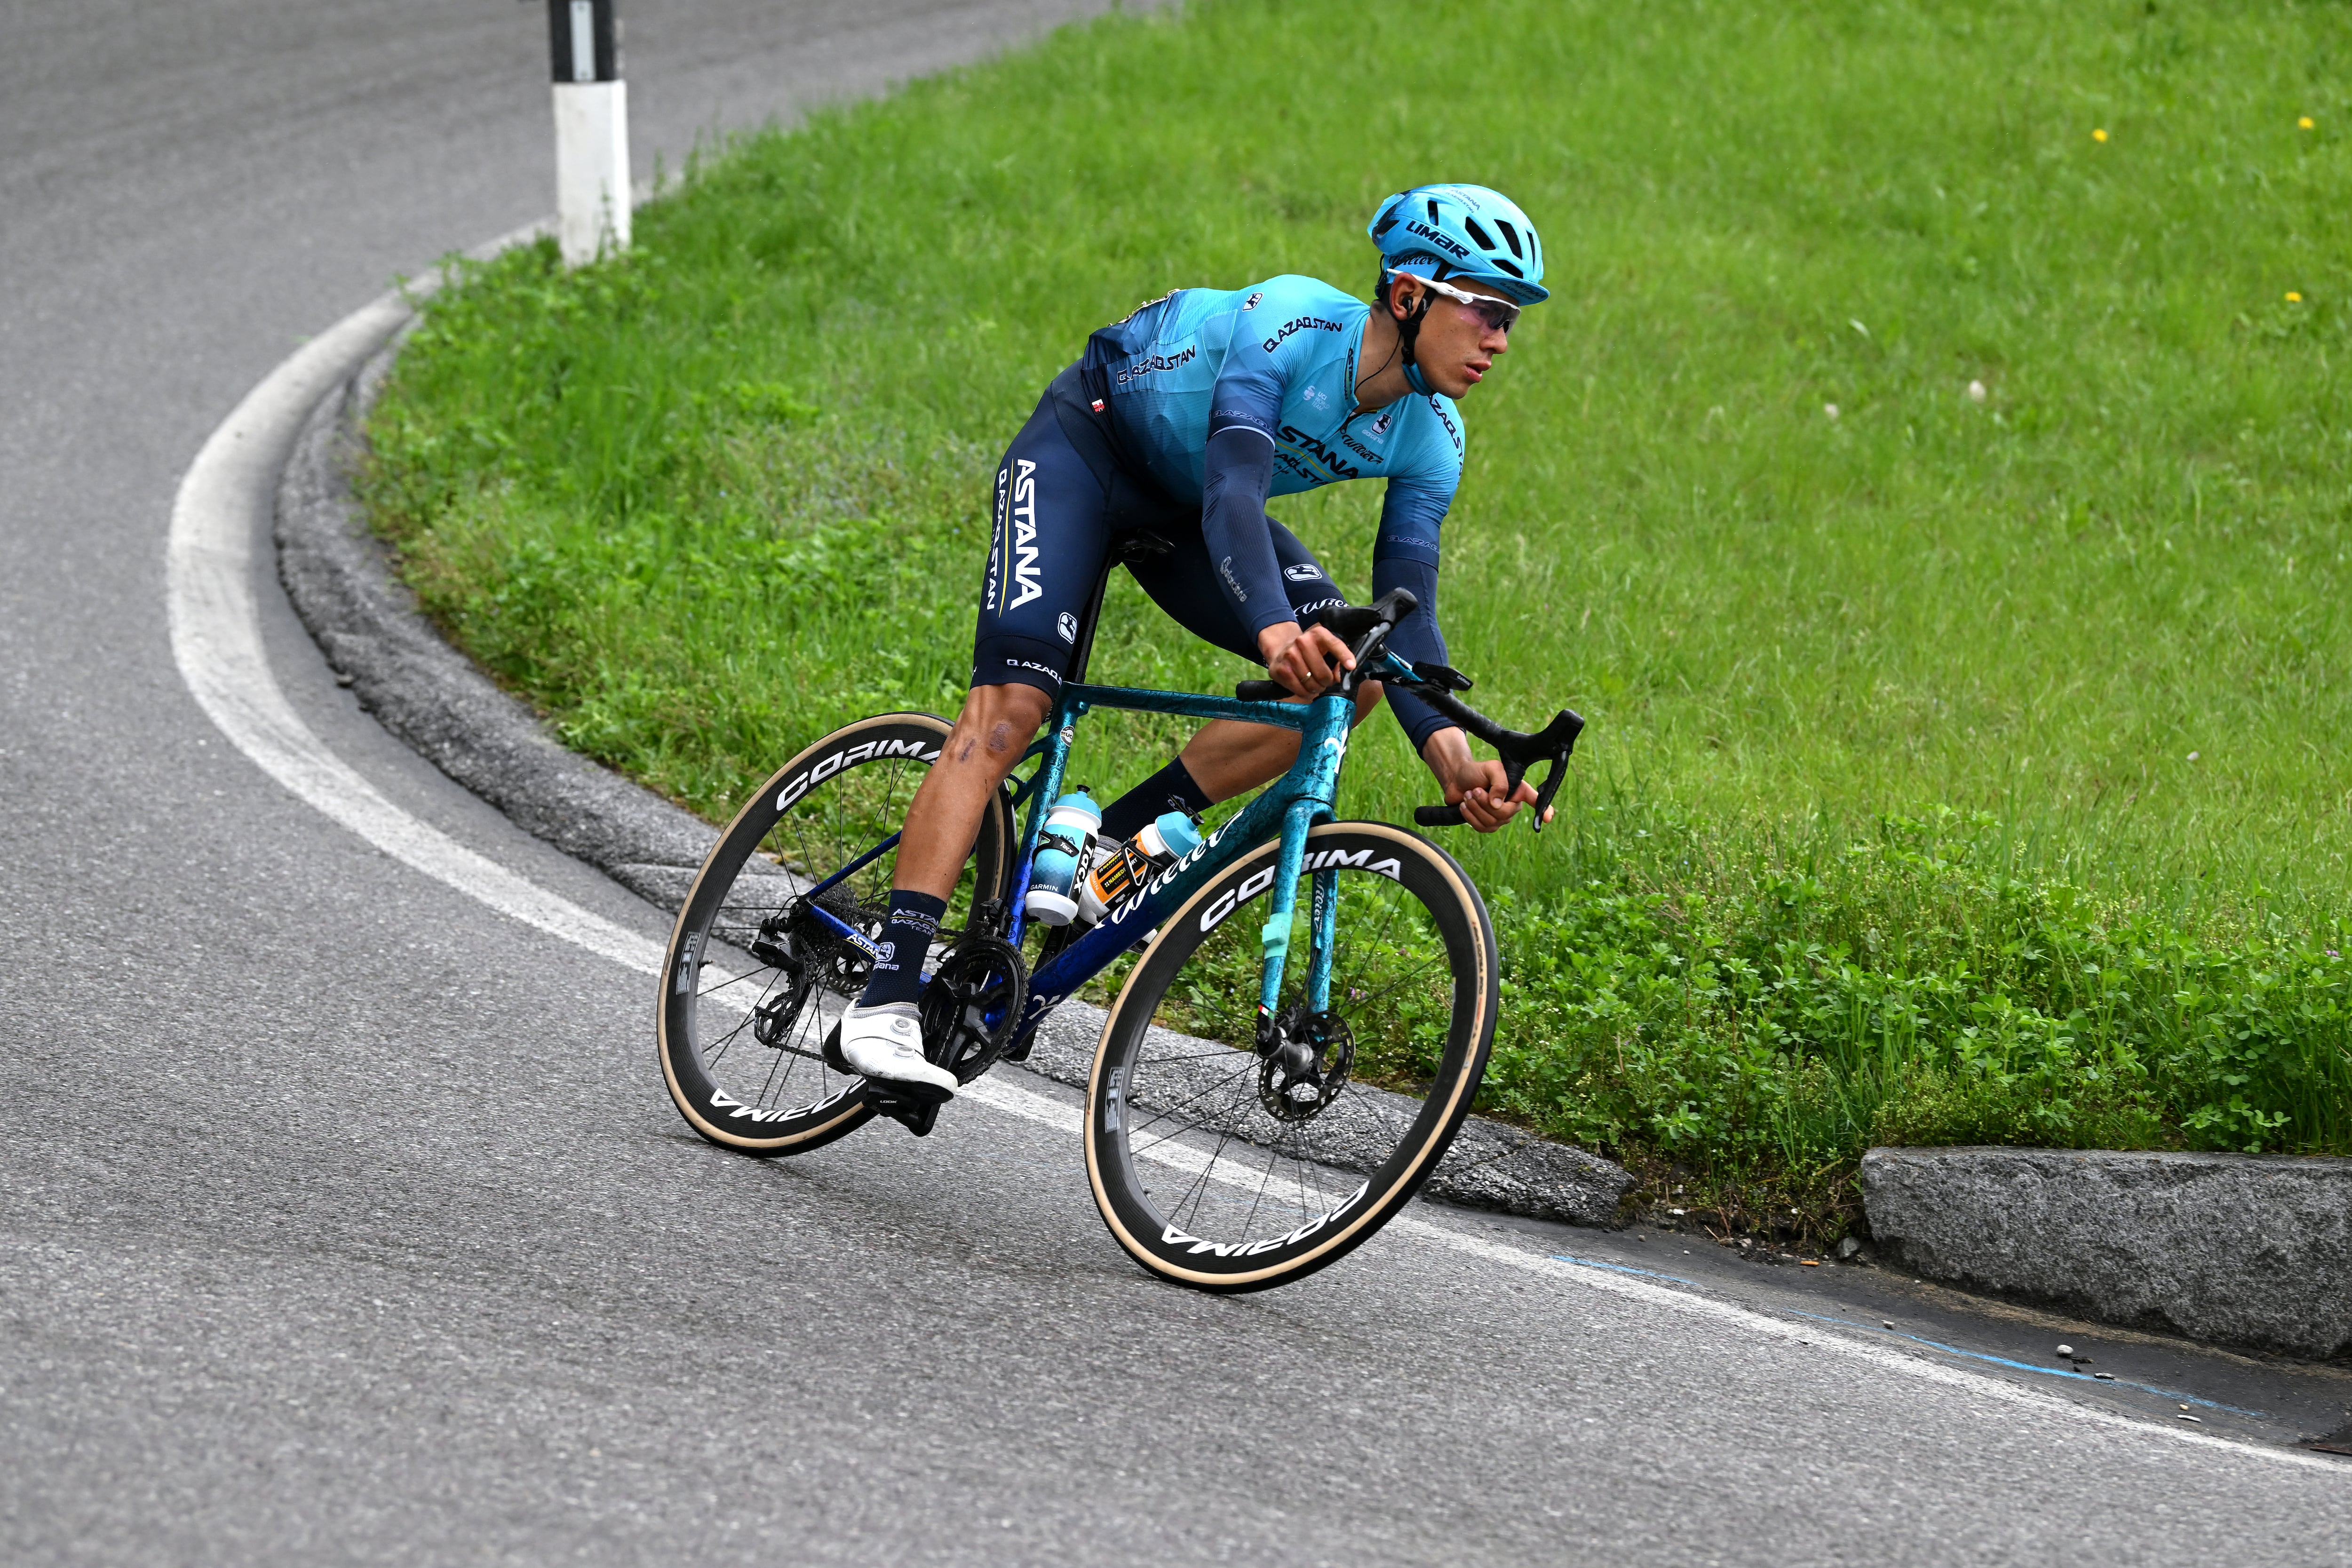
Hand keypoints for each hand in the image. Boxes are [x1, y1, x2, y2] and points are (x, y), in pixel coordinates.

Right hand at [1256, 621, 1354, 697]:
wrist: (1281, 650)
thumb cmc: (1309, 652)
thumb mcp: (1324, 649)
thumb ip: (1335, 660)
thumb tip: (1338, 677)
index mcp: (1318, 634)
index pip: (1334, 644)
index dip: (1344, 656)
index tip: (1351, 666)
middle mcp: (1302, 642)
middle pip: (1323, 673)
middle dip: (1327, 682)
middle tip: (1325, 681)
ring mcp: (1289, 655)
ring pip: (1311, 684)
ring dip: (1316, 688)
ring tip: (1315, 684)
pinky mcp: (1280, 669)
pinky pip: (1299, 690)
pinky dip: (1306, 693)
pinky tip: (1306, 688)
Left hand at [1421, 727, 1547, 832]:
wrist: (1457, 779)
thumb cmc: (1476, 772)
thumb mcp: (1491, 768)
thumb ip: (1499, 782)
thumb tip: (1498, 805)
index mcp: (1518, 790)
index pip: (1535, 801)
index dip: (1544, 810)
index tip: (1548, 818)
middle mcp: (1512, 805)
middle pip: (1504, 814)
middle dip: (1485, 803)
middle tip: (1474, 790)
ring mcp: (1500, 817)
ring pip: (1492, 822)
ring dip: (1475, 808)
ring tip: (1468, 795)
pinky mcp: (1487, 824)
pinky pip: (1482, 828)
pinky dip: (1470, 817)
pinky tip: (1464, 806)